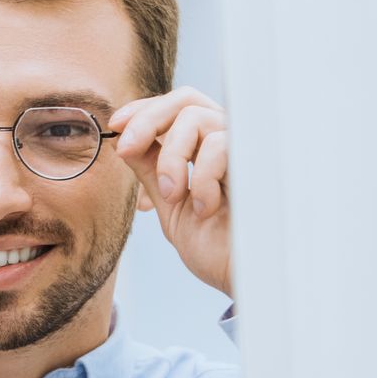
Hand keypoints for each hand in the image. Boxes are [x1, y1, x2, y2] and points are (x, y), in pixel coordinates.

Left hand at [110, 88, 232, 298]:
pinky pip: (218, 145)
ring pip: (195, 118)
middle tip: (126, 149)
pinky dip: (201, 178)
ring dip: (170, 159)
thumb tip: (123, 140)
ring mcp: (247, 147)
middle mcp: (230, 140)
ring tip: (174, 196)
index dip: (144, 110)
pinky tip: (208, 207)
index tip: (115, 126)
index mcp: (209, 149)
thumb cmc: (218, 248)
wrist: (244, 278)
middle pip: (186, 99)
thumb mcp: (171, 206)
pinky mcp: (261, 158)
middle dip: (147, 120)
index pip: (177, 107)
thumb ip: (151, 171)